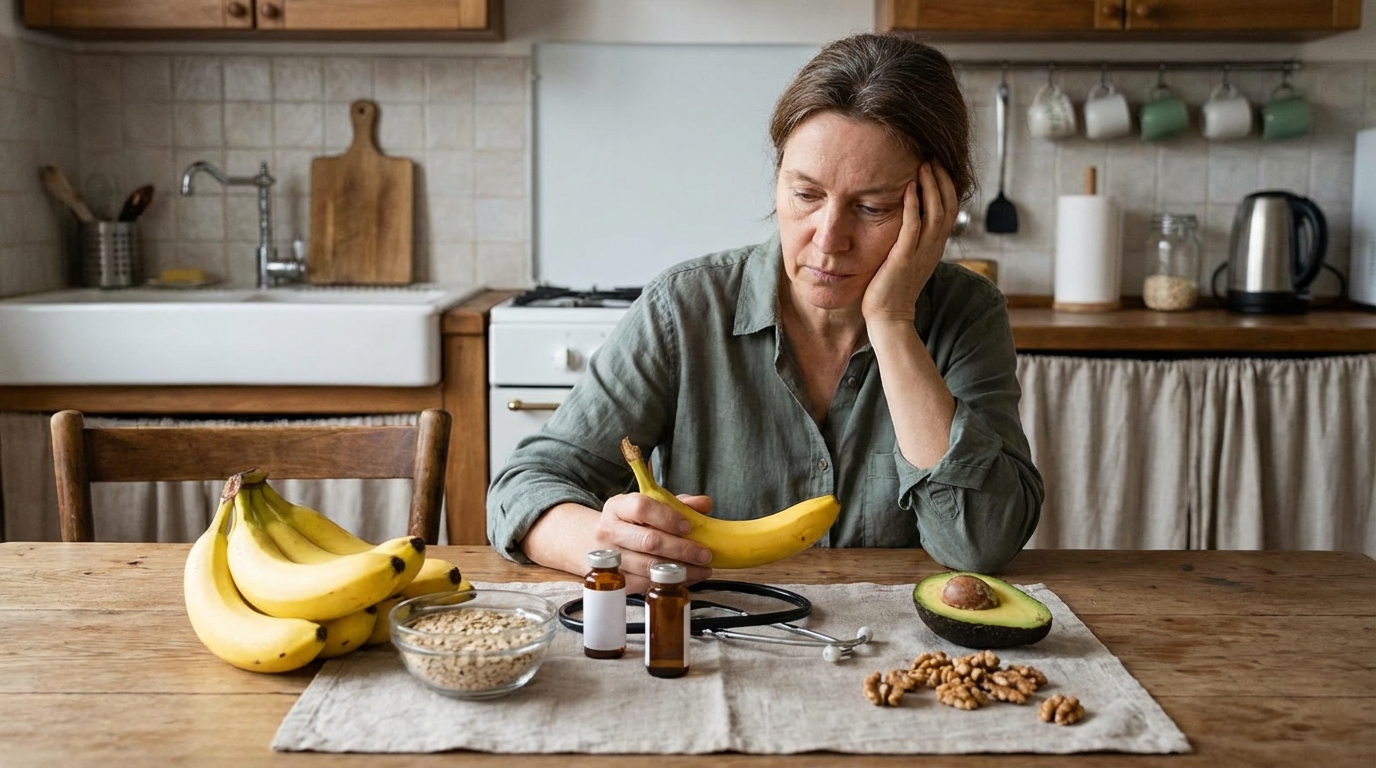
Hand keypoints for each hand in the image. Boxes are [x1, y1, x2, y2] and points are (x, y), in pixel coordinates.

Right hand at [594, 492, 713, 592]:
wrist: (602, 542)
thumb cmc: (633, 522)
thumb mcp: (652, 505)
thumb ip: (679, 503)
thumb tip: (704, 504)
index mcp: (618, 507)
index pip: (641, 507)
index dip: (667, 517)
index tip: (689, 526)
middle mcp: (609, 531)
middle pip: (648, 541)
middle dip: (681, 549)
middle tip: (705, 554)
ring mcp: (610, 558)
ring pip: (648, 566)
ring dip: (680, 570)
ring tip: (702, 569)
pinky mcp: (617, 579)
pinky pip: (645, 584)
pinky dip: (670, 583)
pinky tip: (687, 578)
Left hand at [861, 161, 958, 324]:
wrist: (888, 316)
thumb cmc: (892, 288)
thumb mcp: (907, 258)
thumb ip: (911, 239)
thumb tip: (907, 219)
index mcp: (935, 245)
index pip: (949, 209)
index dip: (946, 185)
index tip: (937, 165)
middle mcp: (933, 246)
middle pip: (947, 205)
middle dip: (941, 179)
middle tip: (933, 156)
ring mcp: (921, 252)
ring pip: (935, 212)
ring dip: (930, 186)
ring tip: (924, 164)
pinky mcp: (904, 257)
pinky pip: (913, 226)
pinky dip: (913, 204)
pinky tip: (909, 187)